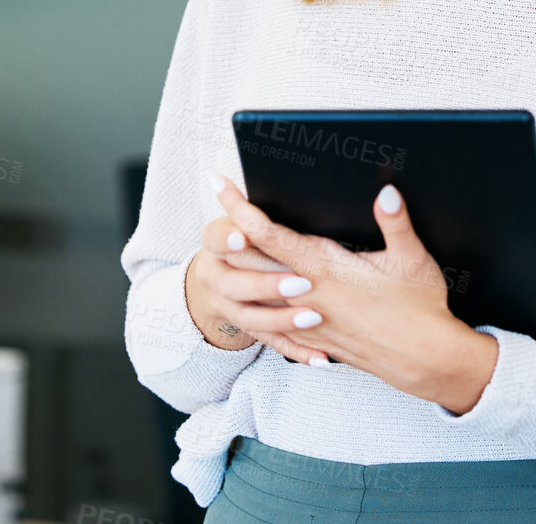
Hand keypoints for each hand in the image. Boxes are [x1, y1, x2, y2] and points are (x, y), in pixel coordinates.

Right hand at [184, 208, 312, 358]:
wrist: (213, 278)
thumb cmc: (238, 238)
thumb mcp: (236, 220)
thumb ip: (246, 206)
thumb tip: (251, 175)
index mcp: (221, 241)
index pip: (220, 236)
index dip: (230, 235)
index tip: (244, 234)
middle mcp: (222, 275)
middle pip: (238, 283)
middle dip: (267, 284)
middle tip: (302, 283)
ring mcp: (233, 306)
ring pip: (253, 319)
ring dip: (283, 320)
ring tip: (315, 317)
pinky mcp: (251, 328)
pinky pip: (271, 344)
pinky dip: (296, 351)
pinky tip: (322, 360)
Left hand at [207, 170, 498, 412]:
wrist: (424, 360)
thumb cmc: (419, 308)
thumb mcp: (412, 259)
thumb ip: (395, 222)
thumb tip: (386, 191)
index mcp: (326, 270)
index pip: (268, 234)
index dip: (239, 207)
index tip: (219, 183)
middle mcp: (308, 295)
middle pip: (249, 261)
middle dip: (226, 232)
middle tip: (212, 208)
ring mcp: (307, 320)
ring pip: (254, 293)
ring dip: (235, 268)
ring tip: (223, 244)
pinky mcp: (313, 338)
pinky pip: (271, 322)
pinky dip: (254, 304)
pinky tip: (249, 295)